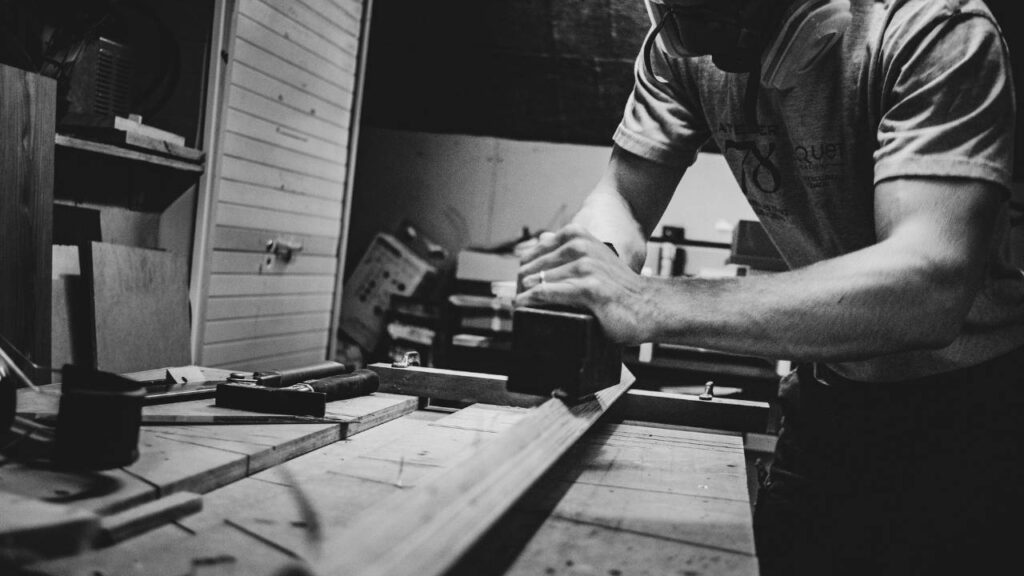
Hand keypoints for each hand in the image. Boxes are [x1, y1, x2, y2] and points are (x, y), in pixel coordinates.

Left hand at [516, 224, 653, 343]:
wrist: (650, 307)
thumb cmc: (621, 289)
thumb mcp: (595, 259)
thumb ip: (569, 250)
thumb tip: (541, 240)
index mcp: (580, 237)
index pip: (536, 250)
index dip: (525, 268)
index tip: (519, 283)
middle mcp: (582, 248)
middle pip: (533, 266)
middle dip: (521, 284)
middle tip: (516, 299)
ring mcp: (585, 268)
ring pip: (537, 280)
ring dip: (523, 295)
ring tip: (519, 305)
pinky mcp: (588, 289)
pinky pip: (546, 293)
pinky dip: (530, 301)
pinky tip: (522, 306)